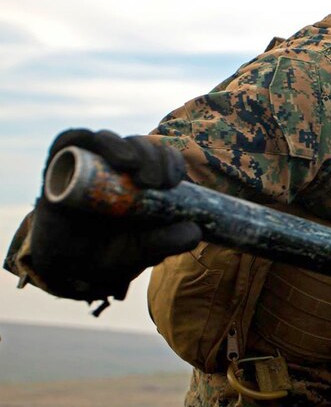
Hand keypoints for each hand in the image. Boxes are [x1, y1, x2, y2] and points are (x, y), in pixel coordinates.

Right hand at [28, 129, 200, 301]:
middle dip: (152, 156)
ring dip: (122, 146)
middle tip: (155, 181)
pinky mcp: (59, 165)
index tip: (174, 180)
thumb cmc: (110, 255)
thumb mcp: (142, 252)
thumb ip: (168, 242)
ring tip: (131, 165)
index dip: (172, 162)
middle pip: (140, 146)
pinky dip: (81, 138)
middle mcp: (119, 170)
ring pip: (109, 139)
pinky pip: (70, 141)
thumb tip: (195, 231)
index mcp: (145, 184)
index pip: (164, 159)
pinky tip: (95, 146)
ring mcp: (90, 165)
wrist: (68, 268)